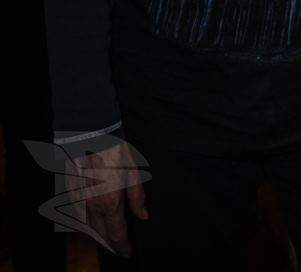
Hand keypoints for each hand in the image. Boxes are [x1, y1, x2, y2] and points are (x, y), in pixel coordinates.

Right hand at [68, 141, 148, 255]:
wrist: (92, 136)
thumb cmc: (115, 152)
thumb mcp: (134, 173)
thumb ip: (137, 198)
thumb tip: (142, 215)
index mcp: (110, 203)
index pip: (116, 235)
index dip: (122, 246)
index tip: (127, 251)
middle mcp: (93, 206)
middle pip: (101, 235)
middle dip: (111, 244)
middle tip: (120, 248)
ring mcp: (80, 201)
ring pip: (89, 227)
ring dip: (99, 235)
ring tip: (109, 238)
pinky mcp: (72, 194)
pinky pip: (80, 215)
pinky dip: (88, 222)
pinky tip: (95, 221)